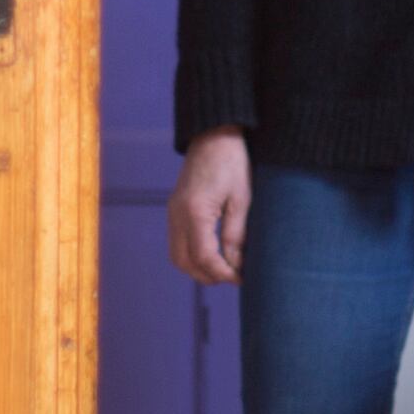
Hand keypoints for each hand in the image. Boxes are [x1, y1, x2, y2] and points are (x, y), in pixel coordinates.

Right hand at [169, 131, 255, 282]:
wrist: (214, 135)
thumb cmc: (232, 163)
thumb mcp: (241, 199)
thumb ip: (236, 235)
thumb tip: (235, 265)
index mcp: (195, 212)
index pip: (204, 257)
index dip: (222, 273)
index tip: (241, 278)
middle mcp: (177, 215)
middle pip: (184, 262)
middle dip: (208, 275)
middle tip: (233, 277)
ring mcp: (172, 212)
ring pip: (177, 256)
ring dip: (198, 268)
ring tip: (224, 268)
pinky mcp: (174, 209)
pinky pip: (176, 242)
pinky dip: (192, 255)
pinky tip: (213, 253)